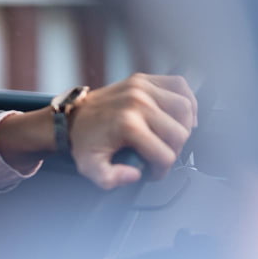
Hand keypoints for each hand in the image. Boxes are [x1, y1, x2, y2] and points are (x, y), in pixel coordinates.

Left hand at [69, 73, 197, 188]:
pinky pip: (179, 85)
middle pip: (179, 133)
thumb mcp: (90, 168)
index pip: (165, 154)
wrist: (71, 117)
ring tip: (172, 137)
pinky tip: (180, 114)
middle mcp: (138, 103)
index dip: (161, 170)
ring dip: (185, 126)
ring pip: (185, 108)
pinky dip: (186, 99)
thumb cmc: (83, 141)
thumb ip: (111, 179)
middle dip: (174, 150)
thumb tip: (135, 174)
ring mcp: (142, 88)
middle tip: (161, 155)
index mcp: (127, 125)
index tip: (152, 172)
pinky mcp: (143, 79)